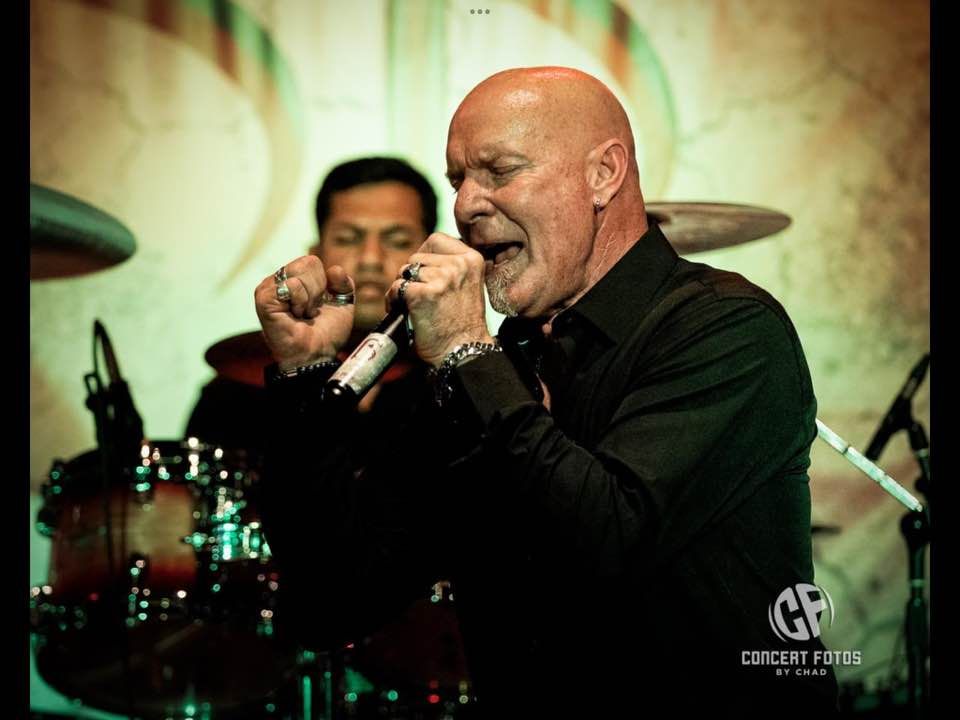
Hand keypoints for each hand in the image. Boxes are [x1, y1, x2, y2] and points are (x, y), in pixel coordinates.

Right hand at [254, 255, 354, 370]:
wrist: (316, 355)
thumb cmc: (326, 334)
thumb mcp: (342, 305)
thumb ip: (344, 284)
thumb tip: (334, 269)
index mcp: (294, 279)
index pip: (312, 262)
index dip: (323, 284)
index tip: (319, 306)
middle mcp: (279, 280)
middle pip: (308, 262)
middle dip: (318, 290)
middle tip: (309, 311)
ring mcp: (269, 288)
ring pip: (299, 271)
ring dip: (309, 299)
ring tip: (301, 314)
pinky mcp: (264, 297)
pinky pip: (291, 285)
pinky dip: (300, 301)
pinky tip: (293, 315)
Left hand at [386, 233, 493, 366]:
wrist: (463, 351)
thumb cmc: (462, 323)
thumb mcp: (467, 285)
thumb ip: (451, 267)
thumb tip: (423, 255)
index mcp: (472, 259)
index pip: (436, 240)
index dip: (425, 256)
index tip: (425, 274)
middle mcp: (458, 265)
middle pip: (417, 257)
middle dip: (412, 276)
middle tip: (418, 296)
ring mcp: (441, 278)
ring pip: (405, 272)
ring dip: (402, 289)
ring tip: (412, 306)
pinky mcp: (422, 294)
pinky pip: (396, 288)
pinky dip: (393, 300)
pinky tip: (404, 312)